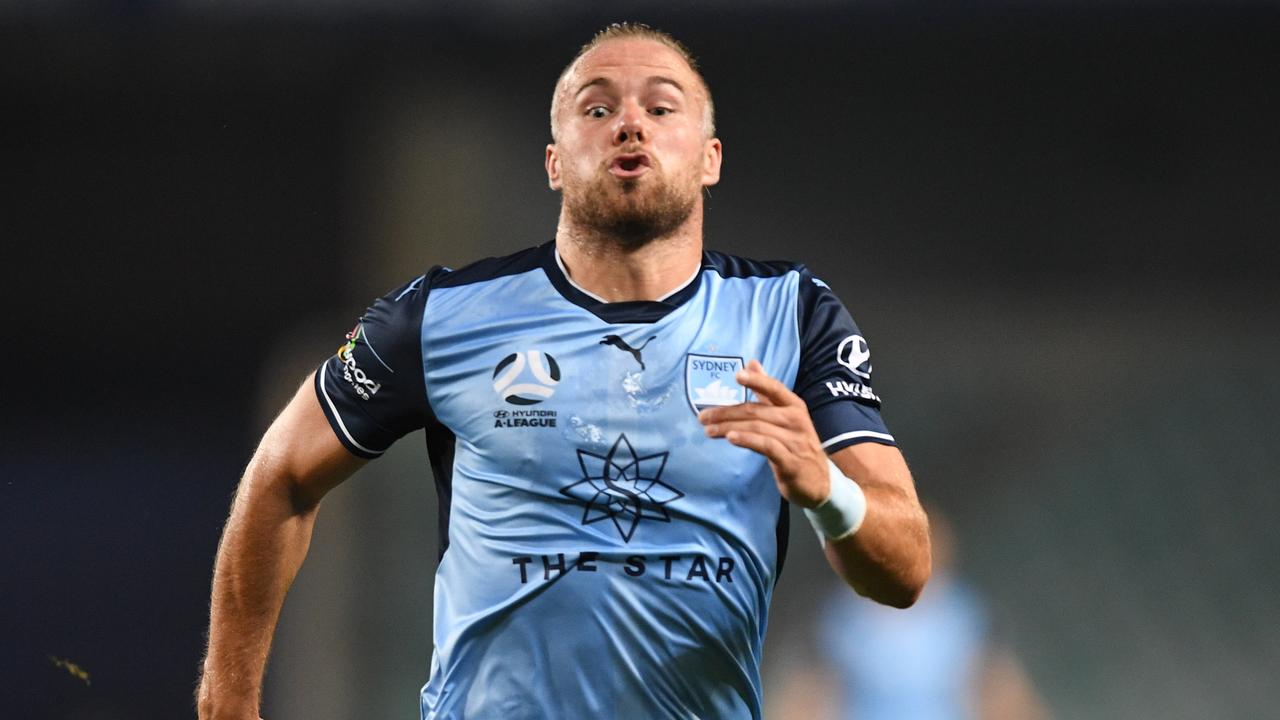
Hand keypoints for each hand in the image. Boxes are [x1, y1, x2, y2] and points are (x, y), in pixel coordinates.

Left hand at [698, 360, 830, 507]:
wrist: (819, 483)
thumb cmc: (797, 446)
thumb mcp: (786, 417)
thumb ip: (768, 392)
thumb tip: (752, 364)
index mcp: (795, 406)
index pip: (775, 389)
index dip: (757, 381)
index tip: (737, 376)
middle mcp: (796, 421)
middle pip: (756, 411)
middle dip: (726, 412)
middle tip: (703, 417)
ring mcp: (795, 442)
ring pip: (757, 428)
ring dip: (729, 428)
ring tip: (709, 431)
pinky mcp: (790, 462)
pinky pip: (766, 446)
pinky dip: (747, 440)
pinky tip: (731, 438)